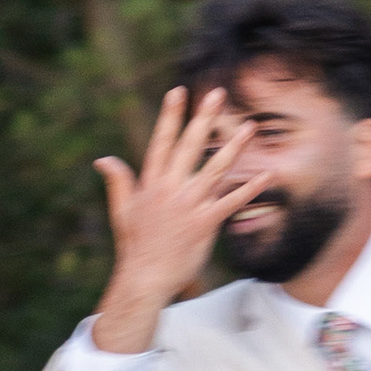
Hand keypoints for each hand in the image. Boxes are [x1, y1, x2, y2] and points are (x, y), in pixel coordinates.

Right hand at [91, 87, 273, 350]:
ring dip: (233, 146)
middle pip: (190, 146)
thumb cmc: (135, 245)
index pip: (161, 141)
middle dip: (203, 118)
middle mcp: (170, 188)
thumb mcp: (122, 210)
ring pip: (215, 169)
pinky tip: (265, 175)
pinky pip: (231, 201)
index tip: (178, 92)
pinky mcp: (205, 223)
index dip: (170, 116)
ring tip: (248, 126)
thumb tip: (104, 159)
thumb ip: (119, 181)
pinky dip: (249, 189)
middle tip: (217, 93)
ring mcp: (189, 205)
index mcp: (151, 182)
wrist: (145, 278)